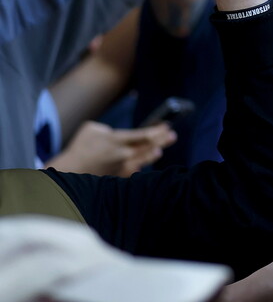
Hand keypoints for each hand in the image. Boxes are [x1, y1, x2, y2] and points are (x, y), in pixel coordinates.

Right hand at [47, 120, 175, 177]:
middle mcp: (122, 153)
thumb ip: (105, 128)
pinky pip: (135, 171)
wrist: (70, 170)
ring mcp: (122, 166)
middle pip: (147, 146)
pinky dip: (142, 166)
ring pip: (144, 159)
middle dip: (161, 140)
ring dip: (154, 153)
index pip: (142, 134)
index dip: (156, 130)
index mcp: (116, 140)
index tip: (166, 126)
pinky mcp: (119, 175)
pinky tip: (147, 163)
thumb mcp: (91, 129)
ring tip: (160, 150)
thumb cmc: (80, 148)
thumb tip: (113, 133)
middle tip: (172, 135)